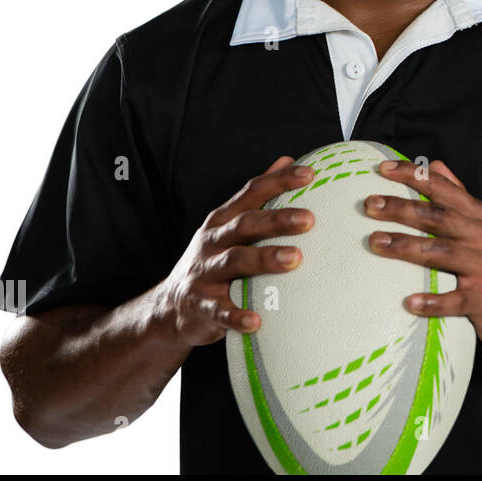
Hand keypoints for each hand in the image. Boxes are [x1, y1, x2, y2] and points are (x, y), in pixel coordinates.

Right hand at [157, 156, 314, 346]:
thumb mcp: (231, 224)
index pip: (252, 192)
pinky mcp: (202, 305)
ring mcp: (205, 272)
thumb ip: (258, 195)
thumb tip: (287, 160)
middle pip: (246, 225)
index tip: (310, 174)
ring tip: (294, 259)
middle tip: (309, 219)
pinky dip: (237, 315)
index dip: (279, 181)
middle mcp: (213, 241)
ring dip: (264, 259)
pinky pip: (220, 310)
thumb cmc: (214, 260)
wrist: (171, 306)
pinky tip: (257, 320)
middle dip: (277, 220)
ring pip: (235, 261)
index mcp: (224, 219)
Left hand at [365, 159, 481, 351]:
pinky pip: (456, 300)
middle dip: (402, 208)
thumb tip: (435, 165)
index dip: (415, 177)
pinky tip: (410, 302)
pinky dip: (434, 301)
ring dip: (407, 247)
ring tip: (376, 242)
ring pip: (442, 253)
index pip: (445, 190)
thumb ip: (460, 195)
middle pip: (439, 218)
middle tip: (370, 205)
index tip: (383, 169)